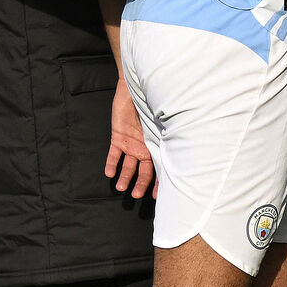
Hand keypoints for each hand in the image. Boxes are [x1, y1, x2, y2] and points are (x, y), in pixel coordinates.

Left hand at [105, 81, 155, 197]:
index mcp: (157, 147)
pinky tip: (109, 173)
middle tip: (135, 195)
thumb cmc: (154, 104)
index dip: (158, 183)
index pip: (159, 169)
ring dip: (124, 177)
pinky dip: (111, 164)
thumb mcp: (161, 124)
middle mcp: (144, 148)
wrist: (136, 89)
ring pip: (127, 166)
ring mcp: (131, 144)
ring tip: (121, 188)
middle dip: (140, 185)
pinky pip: (113, 154)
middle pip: (143, 171)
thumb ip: (165, 140)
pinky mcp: (118, 137)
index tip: (157, 197)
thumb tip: (177, 156)